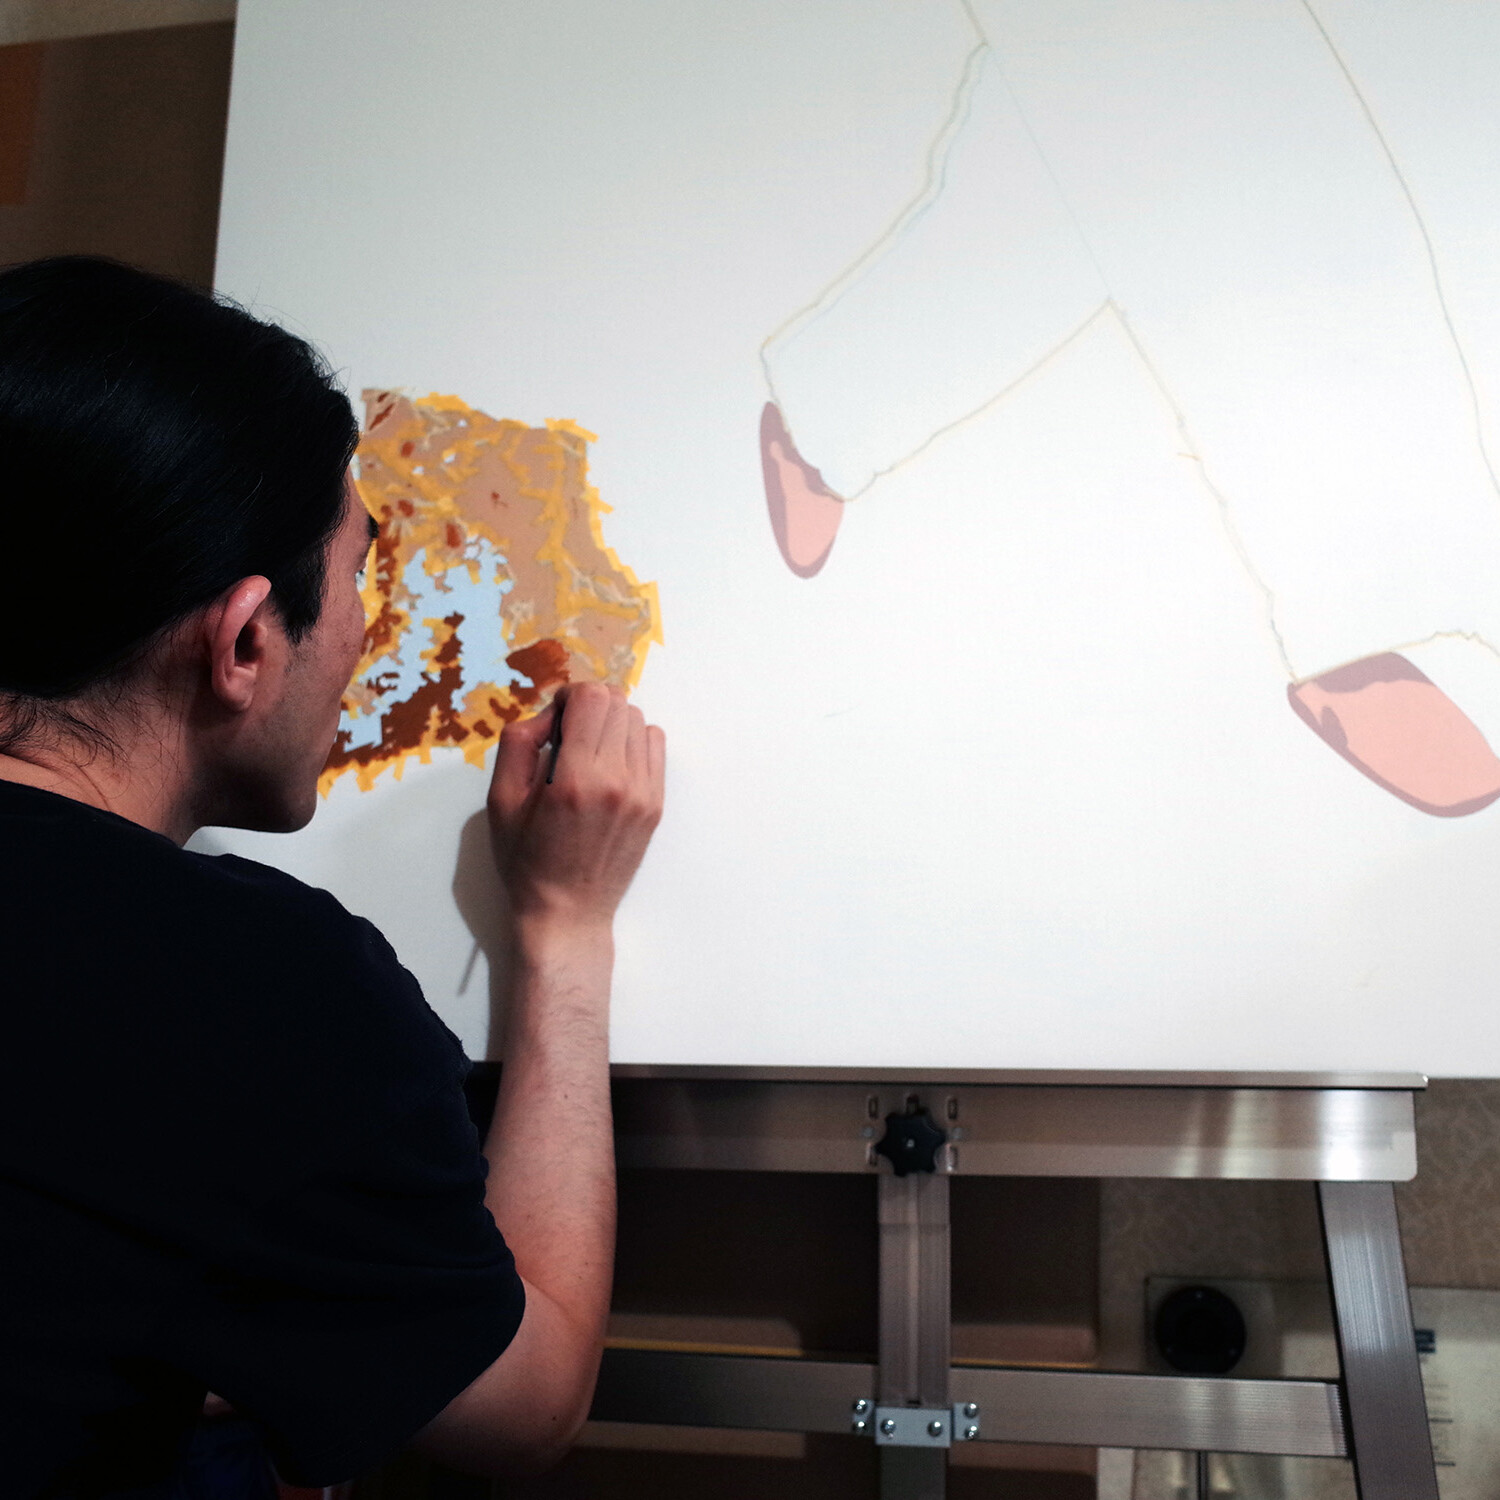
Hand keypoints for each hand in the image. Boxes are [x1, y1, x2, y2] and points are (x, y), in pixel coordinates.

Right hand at [487, 682, 664, 931]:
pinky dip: (632, 742)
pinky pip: (654, 745)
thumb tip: (548, 713)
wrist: (568, 912)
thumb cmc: (526, 860)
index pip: (591, 698)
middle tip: (567, 736)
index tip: (554, 719)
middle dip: (589, 706)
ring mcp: (644, 793)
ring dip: (611, 724)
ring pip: (638, 720)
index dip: (568, 696)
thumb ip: (518, 743)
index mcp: (574, 779)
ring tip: (588, 753)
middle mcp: (617, 781)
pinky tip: (609, 765)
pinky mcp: (656, 804)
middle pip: (617, 702)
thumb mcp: (500, 800)